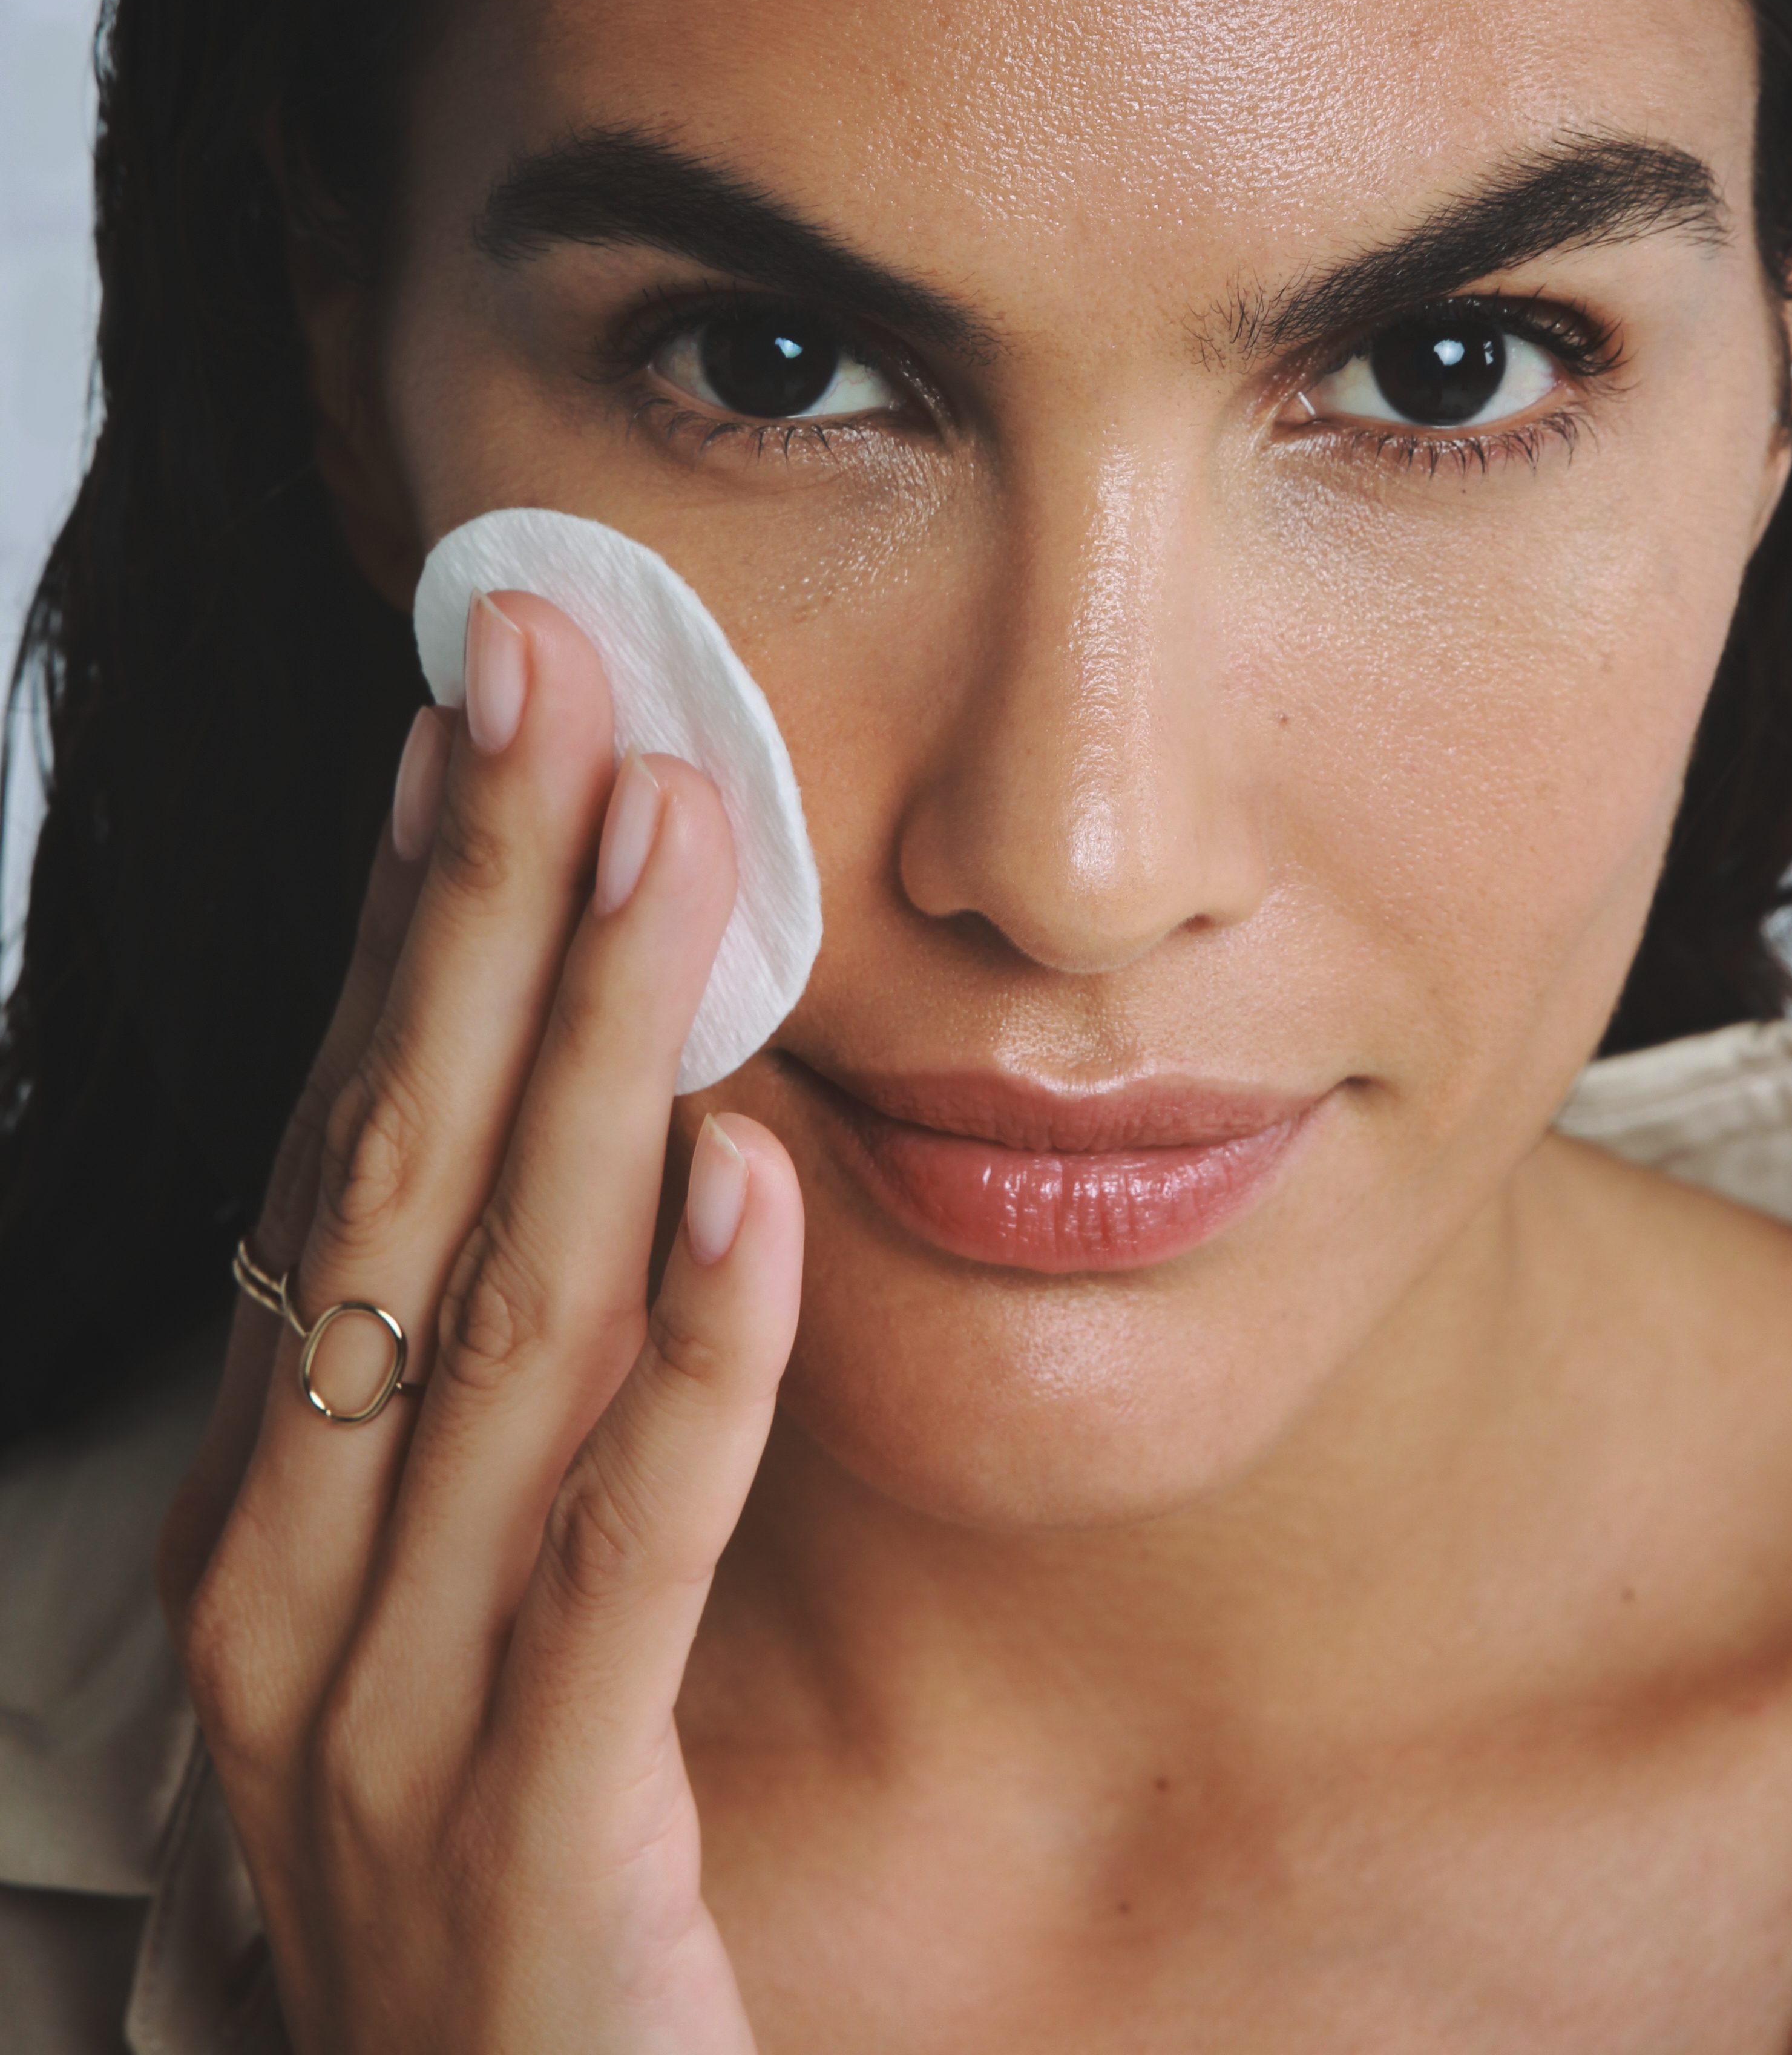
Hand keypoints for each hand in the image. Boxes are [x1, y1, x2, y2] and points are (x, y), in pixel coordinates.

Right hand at [157, 593, 803, 2053]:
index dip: (407, 921)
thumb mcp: (467, 1612)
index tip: (475, 711)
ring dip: (595, 1056)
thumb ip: (507, 1402)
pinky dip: (692, 1366)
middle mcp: (288, 1594)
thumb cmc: (503, 1884)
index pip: (344, 1152)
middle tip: (551, 669)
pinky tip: (758, 1187)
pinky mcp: (537, 1853)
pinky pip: (623, 1561)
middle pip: (398, 1183)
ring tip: (676, 841)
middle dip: (478, 907)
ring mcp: (389, 1727)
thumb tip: (619, 1124)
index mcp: (270, 1516)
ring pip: (504, 1323)